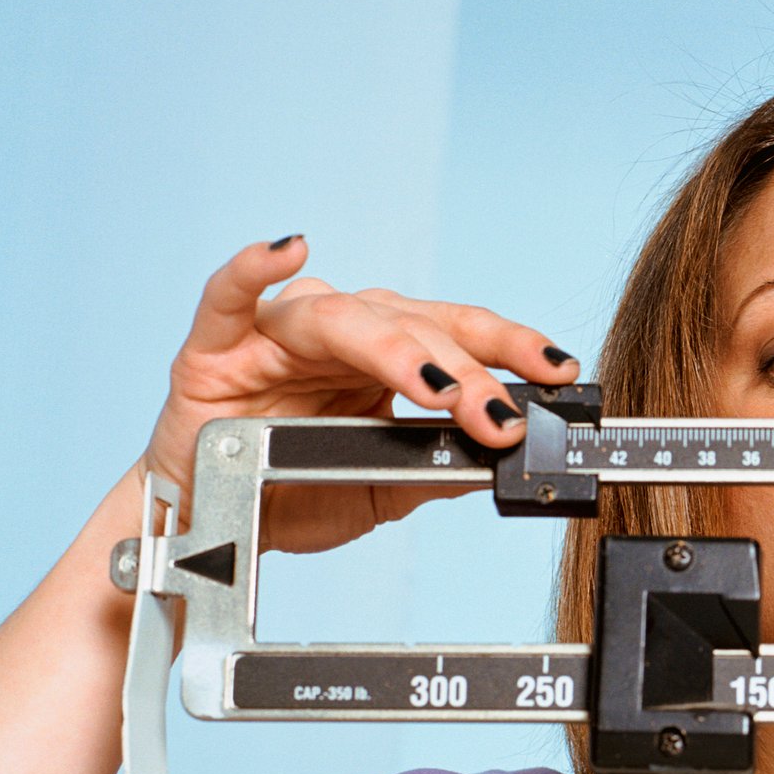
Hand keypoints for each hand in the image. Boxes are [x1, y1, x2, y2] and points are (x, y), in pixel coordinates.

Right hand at [142, 237, 577, 551]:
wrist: (212, 525)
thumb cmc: (290, 493)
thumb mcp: (379, 491)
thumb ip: (431, 470)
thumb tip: (496, 462)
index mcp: (389, 355)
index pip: (462, 334)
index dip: (513, 346)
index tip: (561, 370)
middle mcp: (343, 332)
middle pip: (413, 329)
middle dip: (463, 374)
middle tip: (497, 418)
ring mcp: (280, 334)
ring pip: (345, 319)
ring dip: (395, 350)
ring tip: (435, 386)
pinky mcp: (215, 348)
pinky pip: (230, 295)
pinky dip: (255, 266)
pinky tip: (289, 248)